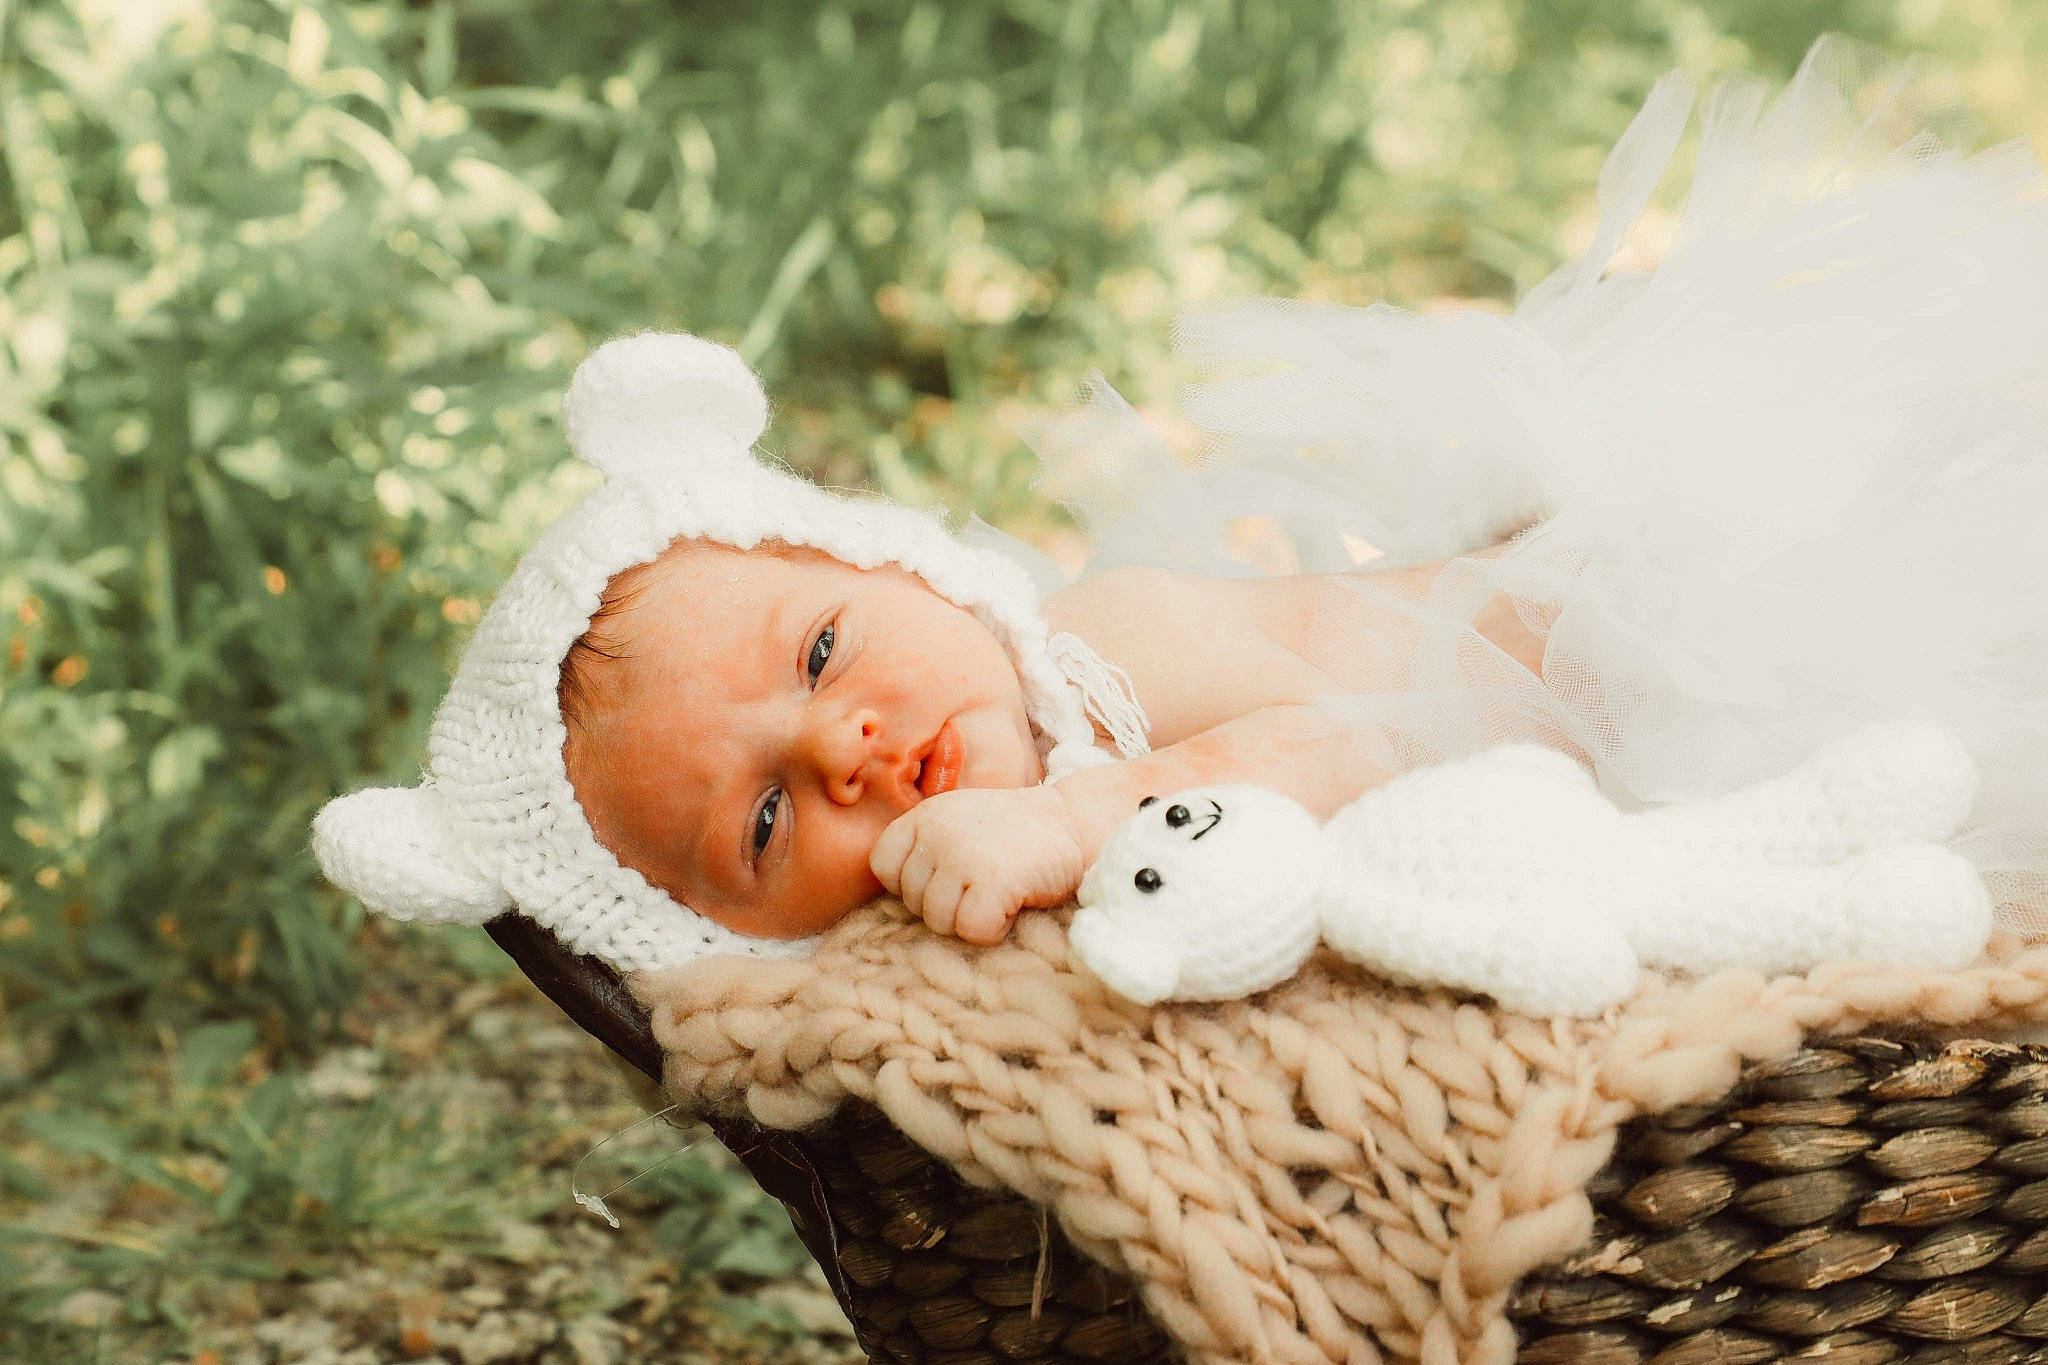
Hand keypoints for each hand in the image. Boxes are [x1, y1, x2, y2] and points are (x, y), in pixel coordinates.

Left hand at [870, 785, 1085, 944]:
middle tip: (982, 887)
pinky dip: (992, 930)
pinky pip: (971, 929)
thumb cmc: (1016, 834)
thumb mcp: (959, 823)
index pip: (882, 865)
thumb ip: (926, 849)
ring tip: (998, 894)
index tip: (945, 882)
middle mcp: (936, 831)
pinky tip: (1011, 907)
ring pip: (938, 921)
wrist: (1074, 822)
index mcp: (924, 815)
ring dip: (969, 921)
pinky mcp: (991, 881)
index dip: (910, 884)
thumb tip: (897, 903)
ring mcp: (962, 856)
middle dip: (946, 907)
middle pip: (912, 901)